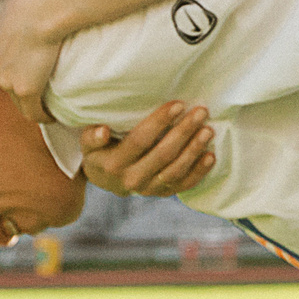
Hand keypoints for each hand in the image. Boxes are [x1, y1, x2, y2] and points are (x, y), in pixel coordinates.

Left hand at [0, 0, 64, 121]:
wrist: (40, 9)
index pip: (2, 64)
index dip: (16, 68)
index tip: (30, 68)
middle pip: (7, 84)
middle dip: (22, 87)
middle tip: (43, 87)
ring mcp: (8, 80)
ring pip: (19, 100)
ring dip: (32, 102)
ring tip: (50, 103)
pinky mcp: (24, 90)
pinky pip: (33, 112)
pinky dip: (43, 116)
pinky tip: (54, 116)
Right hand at [80, 101, 217, 196]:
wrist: (105, 179)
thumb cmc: (99, 151)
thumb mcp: (88, 143)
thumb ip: (92, 136)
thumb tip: (103, 131)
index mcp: (113, 164)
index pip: (140, 141)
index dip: (160, 122)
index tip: (178, 105)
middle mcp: (131, 180)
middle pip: (162, 155)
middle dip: (183, 132)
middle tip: (200, 112)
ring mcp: (148, 189)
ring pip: (175, 171)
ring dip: (194, 150)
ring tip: (208, 130)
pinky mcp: (162, 193)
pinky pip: (183, 185)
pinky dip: (199, 172)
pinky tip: (210, 156)